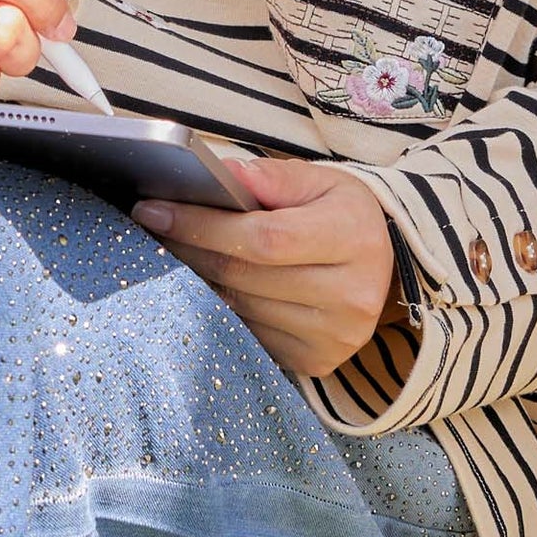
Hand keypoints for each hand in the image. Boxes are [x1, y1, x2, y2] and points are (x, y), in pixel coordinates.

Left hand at [137, 147, 399, 382]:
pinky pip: (249, 334)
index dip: (204, 226)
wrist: (384, 269)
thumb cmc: (344, 216)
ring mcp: (334, 337)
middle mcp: (350, 296)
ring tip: (174, 251)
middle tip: (152, 226)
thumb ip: (272, 176)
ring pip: (240, 308)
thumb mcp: (321, 181)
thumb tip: (222, 174)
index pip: (264, 238)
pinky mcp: (317, 362)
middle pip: (245, 276)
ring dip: (199, 279)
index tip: (156, 210)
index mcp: (354, 239)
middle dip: (190, 248)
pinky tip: (207, 284)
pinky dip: (221, 308)